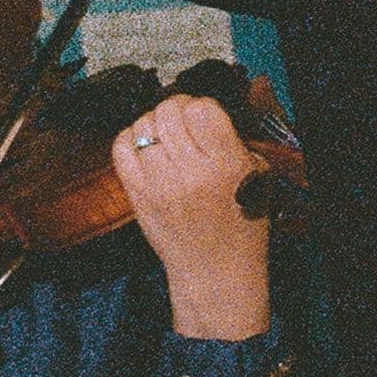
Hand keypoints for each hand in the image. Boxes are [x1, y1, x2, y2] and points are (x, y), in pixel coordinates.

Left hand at [112, 94, 272, 340]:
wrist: (216, 271)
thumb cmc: (240, 226)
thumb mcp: (256, 178)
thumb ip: (233, 142)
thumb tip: (204, 112)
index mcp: (226, 165)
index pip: (202, 109)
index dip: (201, 105)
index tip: (203, 114)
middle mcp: (191, 171)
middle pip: (168, 112)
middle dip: (176, 109)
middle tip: (182, 121)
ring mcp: (160, 183)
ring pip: (143, 126)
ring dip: (154, 123)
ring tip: (165, 135)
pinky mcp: (137, 195)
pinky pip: (120, 148)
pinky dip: (130, 139)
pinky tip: (144, 146)